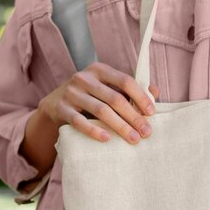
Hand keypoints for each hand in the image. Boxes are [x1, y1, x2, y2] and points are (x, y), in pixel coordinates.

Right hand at [39, 62, 159, 143]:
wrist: (54, 104)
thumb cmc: (89, 97)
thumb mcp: (106, 88)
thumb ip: (129, 89)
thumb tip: (156, 92)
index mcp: (99, 70)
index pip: (124, 80)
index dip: (140, 96)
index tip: (151, 113)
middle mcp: (84, 78)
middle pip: (114, 98)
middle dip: (133, 116)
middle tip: (146, 132)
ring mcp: (71, 93)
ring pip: (100, 110)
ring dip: (119, 126)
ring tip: (133, 139)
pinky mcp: (61, 109)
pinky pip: (79, 121)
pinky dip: (94, 130)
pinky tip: (107, 139)